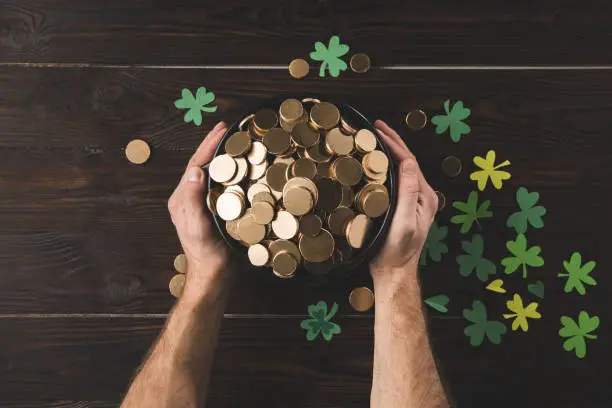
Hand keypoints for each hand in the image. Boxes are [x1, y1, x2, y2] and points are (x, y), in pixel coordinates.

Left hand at [167, 121, 232, 292]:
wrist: (212, 276)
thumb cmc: (206, 255)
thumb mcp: (198, 227)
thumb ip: (192, 201)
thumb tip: (195, 172)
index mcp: (181, 200)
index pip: (194, 165)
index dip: (208, 145)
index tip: (221, 130)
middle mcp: (188, 199)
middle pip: (200, 165)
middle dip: (212, 146)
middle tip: (228, 130)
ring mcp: (199, 206)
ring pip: (208, 174)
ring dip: (219, 156)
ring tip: (233, 143)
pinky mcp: (210, 212)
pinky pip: (217, 185)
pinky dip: (226, 172)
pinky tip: (237, 169)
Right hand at [370, 120, 437, 283]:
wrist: (394, 272)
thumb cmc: (398, 251)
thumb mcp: (405, 221)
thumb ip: (408, 192)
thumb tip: (407, 162)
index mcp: (425, 197)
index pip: (410, 162)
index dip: (395, 144)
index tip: (378, 130)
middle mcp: (421, 196)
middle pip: (407, 162)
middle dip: (393, 142)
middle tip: (376, 126)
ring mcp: (412, 202)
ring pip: (401, 169)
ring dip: (390, 152)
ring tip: (376, 139)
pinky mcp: (402, 208)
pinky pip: (395, 180)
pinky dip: (386, 166)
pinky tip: (376, 164)